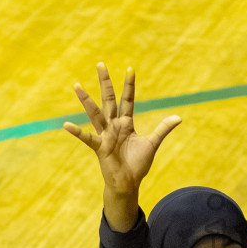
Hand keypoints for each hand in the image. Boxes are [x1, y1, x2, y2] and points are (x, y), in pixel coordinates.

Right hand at [64, 64, 181, 193]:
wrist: (128, 183)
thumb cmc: (137, 163)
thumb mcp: (152, 144)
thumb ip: (163, 129)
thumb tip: (179, 117)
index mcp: (126, 123)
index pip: (128, 99)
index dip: (129, 85)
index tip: (130, 68)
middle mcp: (114, 125)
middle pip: (109, 99)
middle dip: (105, 83)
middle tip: (100, 64)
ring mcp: (105, 135)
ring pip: (95, 114)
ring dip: (86, 100)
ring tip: (77, 86)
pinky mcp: (99, 147)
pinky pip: (87, 138)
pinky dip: (77, 133)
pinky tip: (67, 125)